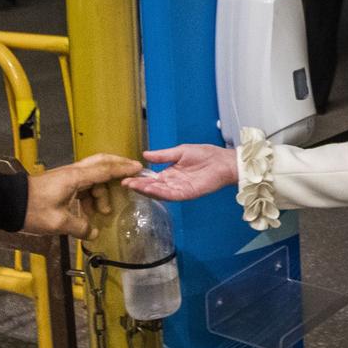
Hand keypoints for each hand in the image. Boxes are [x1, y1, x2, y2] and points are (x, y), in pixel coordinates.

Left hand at [21, 153, 141, 236]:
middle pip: (101, 163)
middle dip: (118, 167)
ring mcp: (66, 177)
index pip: (105, 169)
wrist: (8, 204)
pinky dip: (91, 195)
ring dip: (102, 191)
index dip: (123, 169)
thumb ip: (79, 227)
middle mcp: (73, 173)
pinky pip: (83, 185)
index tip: (139, 168)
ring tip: (104, 211)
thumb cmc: (32, 210)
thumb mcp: (58, 223)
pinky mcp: (60, 184)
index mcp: (75, 178)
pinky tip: (90, 212)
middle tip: (131, 175)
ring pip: (92, 177)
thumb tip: (93, 233)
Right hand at [124, 144, 238, 202]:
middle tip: (125, 183)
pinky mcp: (188, 194)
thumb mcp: (180, 152)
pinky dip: (161, 193)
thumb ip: (163, 155)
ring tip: (134, 186)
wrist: (222, 161)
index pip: (151, 178)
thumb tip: (145, 154)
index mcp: (170, 173)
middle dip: (139, 186)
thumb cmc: (205, 155)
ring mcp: (180, 189)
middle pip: (153, 187)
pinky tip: (151, 189)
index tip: (126, 177)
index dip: (139, 178)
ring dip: (147, 190)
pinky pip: (172, 195)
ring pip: (160, 192)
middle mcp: (173, 183)